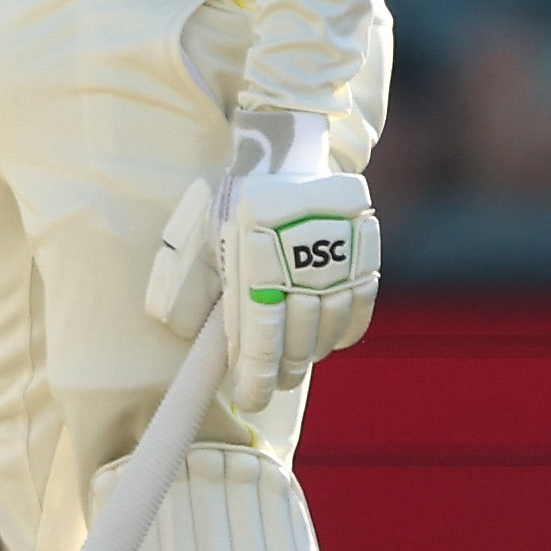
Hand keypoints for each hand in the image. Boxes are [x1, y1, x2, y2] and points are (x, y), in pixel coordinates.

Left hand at [144, 107, 379, 413]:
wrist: (286, 151)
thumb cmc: (236, 197)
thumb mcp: (199, 232)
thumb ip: (187, 282)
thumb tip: (186, 331)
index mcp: (257, 264)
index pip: (259, 340)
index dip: (255, 377)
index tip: (249, 399)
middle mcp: (301, 270)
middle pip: (295, 342)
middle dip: (280, 371)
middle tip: (270, 383)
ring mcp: (338, 264)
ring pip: (327, 330)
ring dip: (309, 354)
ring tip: (294, 364)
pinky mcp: (364, 255)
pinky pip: (358, 308)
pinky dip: (343, 332)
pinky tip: (328, 342)